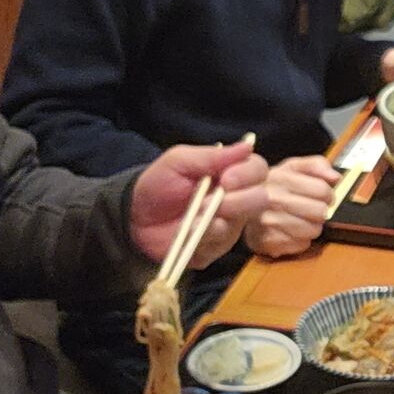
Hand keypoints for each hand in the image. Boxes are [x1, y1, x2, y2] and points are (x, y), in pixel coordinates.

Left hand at [130, 140, 267, 271]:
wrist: (134, 219)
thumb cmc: (157, 185)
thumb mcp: (178, 162)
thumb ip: (211, 156)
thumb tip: (247, 144)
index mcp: (230, 173)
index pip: (258, 169)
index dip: (248, 175)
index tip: (226, 180)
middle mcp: (237, 199)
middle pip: (259, 200)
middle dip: (236, 203)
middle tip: (207, 204)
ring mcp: (229, 226)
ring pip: (239, 226)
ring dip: (212, 224)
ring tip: (189, 223)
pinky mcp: (216, 249)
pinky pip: (219, 248)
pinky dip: (201, 242)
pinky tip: (186, 238)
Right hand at [249, 155, 340, 257]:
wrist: (240, 206)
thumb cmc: (272, 186)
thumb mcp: (293, 167)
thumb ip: (316, 165)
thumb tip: (334, 177)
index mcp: (281, 177)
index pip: (323, 190)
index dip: (327, 194)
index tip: (320, 195)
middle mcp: (272, 199)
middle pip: (320, 212)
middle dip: (319, 211)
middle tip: (309, 208)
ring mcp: (268, 222)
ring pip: (313, 230)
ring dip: (311, 226)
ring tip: (298, 219)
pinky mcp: (268, 242)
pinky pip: (301, 245)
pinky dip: (300, 240)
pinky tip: (289, 231)